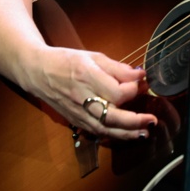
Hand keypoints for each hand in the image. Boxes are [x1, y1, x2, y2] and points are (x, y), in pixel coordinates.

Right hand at [24, 46, 157, 139]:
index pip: (117, 91)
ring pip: (105, 128)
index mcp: (86, 76)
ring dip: (127, 133)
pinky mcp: (75, 120)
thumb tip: (139, 75)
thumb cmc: (65, 60)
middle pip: (112, 115)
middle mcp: (82, 97)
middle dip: (135, 120)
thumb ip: (117, 67)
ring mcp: (77, 112)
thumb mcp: (92, 56)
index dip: (134, 89)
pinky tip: (126, 133)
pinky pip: (97, 131)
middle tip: (152, 119)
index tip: (142, 82)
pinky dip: (113, 134)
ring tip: (145, 132)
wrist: (37, 71)